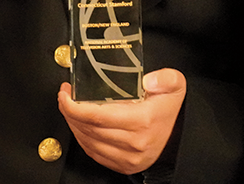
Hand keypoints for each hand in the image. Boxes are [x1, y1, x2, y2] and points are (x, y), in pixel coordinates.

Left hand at [58, 68, 185, 174]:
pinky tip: (79, 126)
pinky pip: (94, 153)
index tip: (66, 93)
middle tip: (64, 97)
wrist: (179, 136)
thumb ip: (164, 78)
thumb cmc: (170, 109)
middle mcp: (134, 142)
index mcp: (142, 120)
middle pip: (89, 128)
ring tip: (69, 109)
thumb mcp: (175, 84)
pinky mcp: (123, 165)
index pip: (97, 116)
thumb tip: (147, 80)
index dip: (74, 106)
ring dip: (73, 125)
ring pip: (88, 142)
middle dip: (69, 112)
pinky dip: (82, 139)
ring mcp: (128, 157)